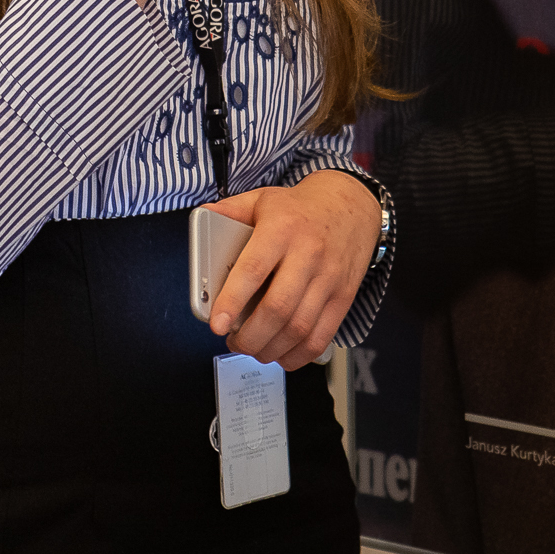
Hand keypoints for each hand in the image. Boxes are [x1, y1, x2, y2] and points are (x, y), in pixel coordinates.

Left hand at [206, 170, 379, 370]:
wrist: (350, 206)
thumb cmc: (301, 209)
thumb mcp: (263, 199)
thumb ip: (231, 210)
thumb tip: (203, 215)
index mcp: (282, 229)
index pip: (254, 269)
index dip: (232, 300)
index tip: (216, 324)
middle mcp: (308, 254)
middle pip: (277, 308)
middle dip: (250, 336)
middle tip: (233, 340)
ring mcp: (329, 278)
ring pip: (298, 328)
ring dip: (270, 348)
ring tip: (253, 347)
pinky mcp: (344, 297)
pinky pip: (321, 337)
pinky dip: (297, 355)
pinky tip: (280, 352)